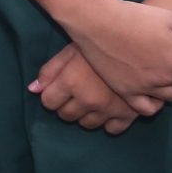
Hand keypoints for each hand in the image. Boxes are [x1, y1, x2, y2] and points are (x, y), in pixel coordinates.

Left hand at [30, 44, 149, 133]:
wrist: (138, 44)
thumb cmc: (99, 43)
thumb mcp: (71, 50)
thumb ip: (50, 70)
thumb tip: (33, 89)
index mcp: (71, 81)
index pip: (48, 102)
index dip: (50, 95)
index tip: (58, 89)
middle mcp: (88, 99)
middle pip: (66, 115)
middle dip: (66, 105)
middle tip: (75, 92)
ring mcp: (109, 109)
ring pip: (87, 124)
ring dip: (85, 114)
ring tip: (91, 98)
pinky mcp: (129, 114)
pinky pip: (112, 129)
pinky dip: (108, 122)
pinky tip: (108, 108)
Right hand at [68, 0, 171, 100]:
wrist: (99, 21)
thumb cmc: (137, 16)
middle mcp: (167, 78)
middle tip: (161, 53)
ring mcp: (147, 87)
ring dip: (169, 85)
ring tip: (155, 69)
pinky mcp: (127, 93)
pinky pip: (148, 109)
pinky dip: (154, 103)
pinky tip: (149, 91)